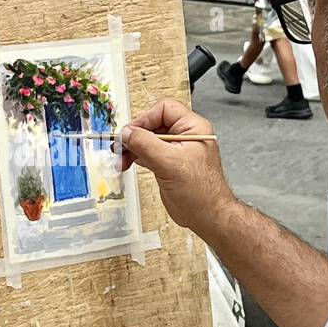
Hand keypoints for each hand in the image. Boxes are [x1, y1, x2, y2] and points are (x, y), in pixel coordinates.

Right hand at [121, 99, 235, 244]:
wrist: (207, 216)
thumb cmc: (201, 192)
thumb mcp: (170, 163)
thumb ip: (146, 144)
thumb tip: (128, 133)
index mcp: (193, 128)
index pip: (164, 110)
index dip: (145, 119)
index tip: (131, 132)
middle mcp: (185, 136)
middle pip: (153, 125)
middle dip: (135, 135)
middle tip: (121, 145)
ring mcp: (176, 151)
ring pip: (148, 140)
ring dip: (132, 147)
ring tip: (120, 157)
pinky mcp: (168, 164)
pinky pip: (148, 153)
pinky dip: (135, 157)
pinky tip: (127, 163)